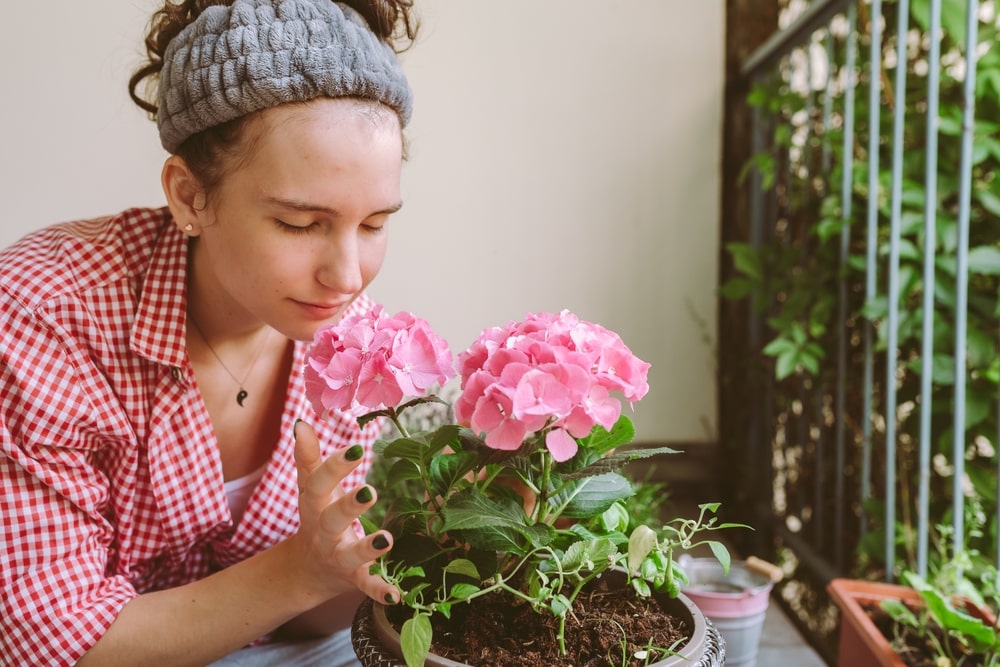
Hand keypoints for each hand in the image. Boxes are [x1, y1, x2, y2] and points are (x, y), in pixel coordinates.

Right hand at [289, 419, 397, 604]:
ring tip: (386, 539)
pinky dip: (379, 590)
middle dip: (349, 505)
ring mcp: (337, 557)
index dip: (335, 466)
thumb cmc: (316, 517)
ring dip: (367, 548)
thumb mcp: (310, 488)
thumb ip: (307, 457)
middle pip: (332, 519)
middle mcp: (324, 532)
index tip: (356, 449)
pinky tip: (397, 594)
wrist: (306, 570)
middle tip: (370, 490)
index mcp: (314, 506)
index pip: (319, 484)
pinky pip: (365, 585)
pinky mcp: (353, 578)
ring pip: (349, 554)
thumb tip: (301, 422)